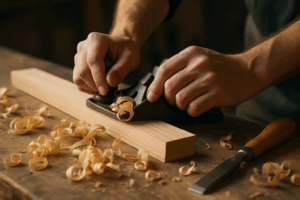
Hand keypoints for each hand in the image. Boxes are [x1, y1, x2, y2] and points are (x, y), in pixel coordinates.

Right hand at [73, 32, 139, 94]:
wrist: (120, 48)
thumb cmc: (125, 51)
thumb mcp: (130, 58)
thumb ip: (121, 70)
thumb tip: (110, 82)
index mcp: (96, 40)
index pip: (93, 60)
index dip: (98, 78)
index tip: (105, 90)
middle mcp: (83, 46)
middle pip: (83, 70)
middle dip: (95, 84)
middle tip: (108, 90)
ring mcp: (78, 56)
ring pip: (78, 77)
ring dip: (91, 87)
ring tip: (105, 85)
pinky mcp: (77, 66)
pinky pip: (78, 81)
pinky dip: (88, 88)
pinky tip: (99, 86)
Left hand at [147, 46, 264, 116]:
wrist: (248, 71)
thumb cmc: (219, 68)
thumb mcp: (199, 58)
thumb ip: (181, 67)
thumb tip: (158, 85)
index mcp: (191, 54)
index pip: (164, 70)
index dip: (155, 86)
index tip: (152, 97)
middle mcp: (200, 64)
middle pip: (170, 87)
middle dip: (168, 99)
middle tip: (174, 102)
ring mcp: (210, 79)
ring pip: (180, 99)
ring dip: (180, 106)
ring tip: (187, 104)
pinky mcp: (218, 93)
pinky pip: (194, 108)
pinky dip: (192, 112)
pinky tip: (197, 108)